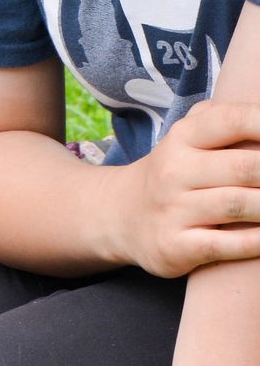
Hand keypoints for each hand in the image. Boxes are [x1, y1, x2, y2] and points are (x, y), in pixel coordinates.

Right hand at [114, 100, 259, 276]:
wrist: (120, 214)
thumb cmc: (176, 172)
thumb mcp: (189, 137)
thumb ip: (227, 119)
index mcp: (182, 137)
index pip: (233, 120)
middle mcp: (173, 170)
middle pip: (247, 167)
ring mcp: (172, 209)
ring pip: (240, 206)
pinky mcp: (174, 246)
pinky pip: (226, 245)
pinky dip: (259, 242)